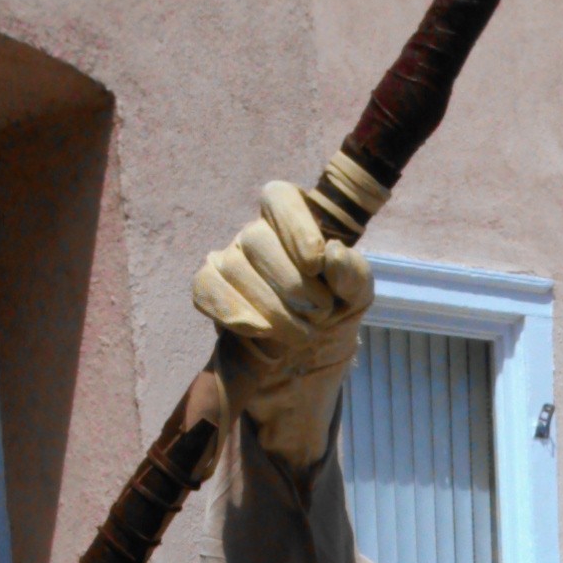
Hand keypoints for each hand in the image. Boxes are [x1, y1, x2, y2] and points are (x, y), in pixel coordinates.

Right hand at [193, 180, 371, 474]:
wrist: (303, 365)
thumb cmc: (332, 318)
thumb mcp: (356, 297)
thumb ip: (352, 273)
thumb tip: (333, 253)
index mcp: (294, 222)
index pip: (280, 197)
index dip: (295, 226)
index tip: (315, 262)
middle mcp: (257, 235)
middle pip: (256, 239)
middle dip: (290, 284)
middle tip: (318, 316)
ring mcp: (230, 260)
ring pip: (234, 268)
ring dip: (272, 309)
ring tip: (301, 335)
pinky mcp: (211, 290)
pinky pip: (206, 288)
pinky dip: (233, 312)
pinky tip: (261, 332)